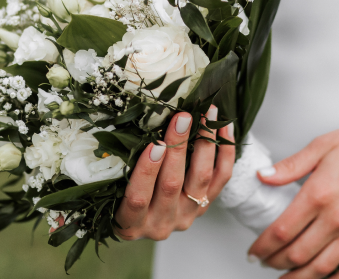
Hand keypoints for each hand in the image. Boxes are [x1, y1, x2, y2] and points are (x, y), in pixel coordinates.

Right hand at [114, 106, 235, 239]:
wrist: (143, 221)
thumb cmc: (118, 198)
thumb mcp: (113, 189)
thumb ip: (123, 167)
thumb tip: (139, 125)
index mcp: (130, 224)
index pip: (138, 198)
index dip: (146, 172)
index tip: (154, 144)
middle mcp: (159, 224)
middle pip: (171, 184)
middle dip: (178, 147)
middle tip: (182, 117)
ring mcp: (185, 217)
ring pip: (200, 179)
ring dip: (204, 144)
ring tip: (206, 115)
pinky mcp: (203, 207)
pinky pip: (221, 179)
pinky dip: (225, 153)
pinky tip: (224, 129)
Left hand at [248, 121, 338, 278]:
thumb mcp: (321, 145)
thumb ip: (290, 166)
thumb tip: (263, 177)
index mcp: (317, 195)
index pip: (281, 231)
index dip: (262, 247)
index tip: (253, 251)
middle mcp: (336, 218)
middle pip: (297, 254)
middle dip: (274, 262)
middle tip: (264, 262)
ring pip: (322, 268)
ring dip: (298, 278)